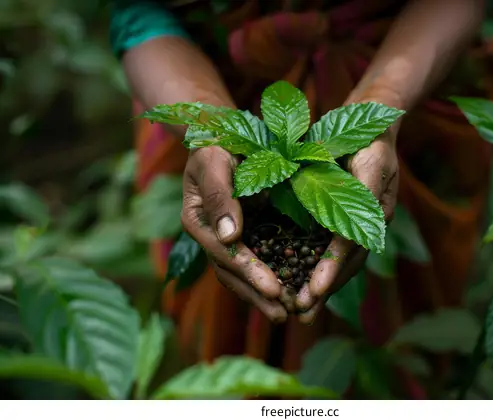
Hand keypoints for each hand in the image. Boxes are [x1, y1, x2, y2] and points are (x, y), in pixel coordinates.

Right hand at [181, 146, 287, 322]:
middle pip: (230, 272)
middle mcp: (210, 235)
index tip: (274, 288)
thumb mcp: (214, 161)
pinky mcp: (244, 235)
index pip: (224, 252)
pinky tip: (290, 292)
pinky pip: (255, 261)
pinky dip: (269, 279)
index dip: (249, 271)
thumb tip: (229, 235)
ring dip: (261, 296)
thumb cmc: (216, 144)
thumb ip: (220, 195)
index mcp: (198, 220)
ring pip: (240, 275)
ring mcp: (225, 239)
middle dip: (256, 294)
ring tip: (286, 314)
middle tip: (283, 313)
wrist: (221, 136)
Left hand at [294, 131, 398, 324]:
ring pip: (337, 262)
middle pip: (345, 264)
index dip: (331, 269)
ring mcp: (355, 224)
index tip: (314, 291)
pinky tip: (300, 282)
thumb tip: (353, 224)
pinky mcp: (341, 219)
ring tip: (299, 309)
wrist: (373, 125)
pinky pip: (327, 248)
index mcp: (375, 213)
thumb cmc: (371, 138)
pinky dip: (315, 267)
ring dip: (319, 286)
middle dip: (323, 289)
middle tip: (301, 313)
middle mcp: (367, 225)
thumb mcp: (371, 158)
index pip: (350, 246)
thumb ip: (365, 187)